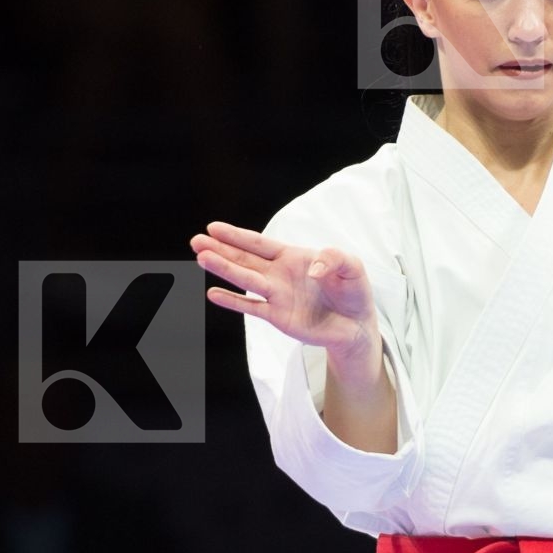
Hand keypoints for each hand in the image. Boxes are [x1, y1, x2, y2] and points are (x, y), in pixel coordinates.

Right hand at [190, 221, 378, 359]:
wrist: (357, 325)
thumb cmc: (353, 292)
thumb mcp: (352, 267)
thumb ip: (335, 259)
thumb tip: (312, 269)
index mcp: (293, 257)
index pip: (260, 243)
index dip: (237, 235)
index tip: (214, 228)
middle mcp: (279, 274)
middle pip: (245, 258)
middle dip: (220, 249)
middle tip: (196, 241)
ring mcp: (276, 295)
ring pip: (244, 279)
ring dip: (223, 269)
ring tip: (201, 258)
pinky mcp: (278, 317)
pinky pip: (252, 307)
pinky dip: (233, 301)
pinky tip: (213, 294)